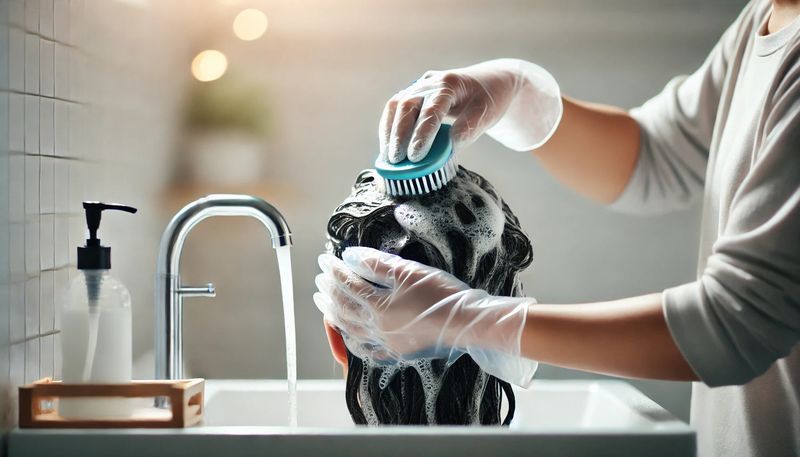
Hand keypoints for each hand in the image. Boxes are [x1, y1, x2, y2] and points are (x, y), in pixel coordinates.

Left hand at [313, 246, 538, 386]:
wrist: (468, 323)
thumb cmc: (441, 295)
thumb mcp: (408, 271)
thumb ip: (376, 264)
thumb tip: (349, 257)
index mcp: (378, 306)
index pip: (347, 284)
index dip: (334, 270)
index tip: (324, 259)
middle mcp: (377, 328)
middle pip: (344, 308)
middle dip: (329, 292)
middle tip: (318, 279)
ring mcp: (387, 344)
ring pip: (350, 330)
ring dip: (334, 315)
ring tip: (323, 305)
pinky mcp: (399, 353)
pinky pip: (367, 352)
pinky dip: (352, 342)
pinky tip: (348, 337)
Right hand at [380, 58, 561, 162]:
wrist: (489, 82)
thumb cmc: (489, 99)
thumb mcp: (486, 114)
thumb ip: (468, 129)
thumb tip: (449, 147)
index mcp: (450, 83)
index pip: (432, 110)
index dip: (421, 134)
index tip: (415, 157)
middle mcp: (431, 81)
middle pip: (407, 105)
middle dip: (399, 135)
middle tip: (397, 160)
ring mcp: (419, 85)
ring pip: (396, 105)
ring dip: (389, 132)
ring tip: (387, 157)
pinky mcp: (413, 93)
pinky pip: (395, 109)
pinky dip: (389, 128)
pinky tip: (388, 147)